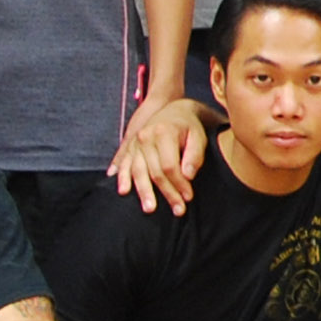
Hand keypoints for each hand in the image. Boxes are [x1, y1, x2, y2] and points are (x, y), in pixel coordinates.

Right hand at [110, 97, 206, 214]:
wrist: (173, 110)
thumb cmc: (189, 127)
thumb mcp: (198, 136)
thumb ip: (195, 155)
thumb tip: (188, 176)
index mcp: (164, 133)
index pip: (170, 166)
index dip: (179, 184)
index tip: (188, 197)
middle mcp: (146, 137)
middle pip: (155, 171)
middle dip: (167, 193)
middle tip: (177, 210)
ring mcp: (135, 142)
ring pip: (138, 171)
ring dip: (144, 191)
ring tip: (149, 209)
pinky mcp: (129, 147)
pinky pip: (124, 164)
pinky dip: (122, 178)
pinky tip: (123, 191)